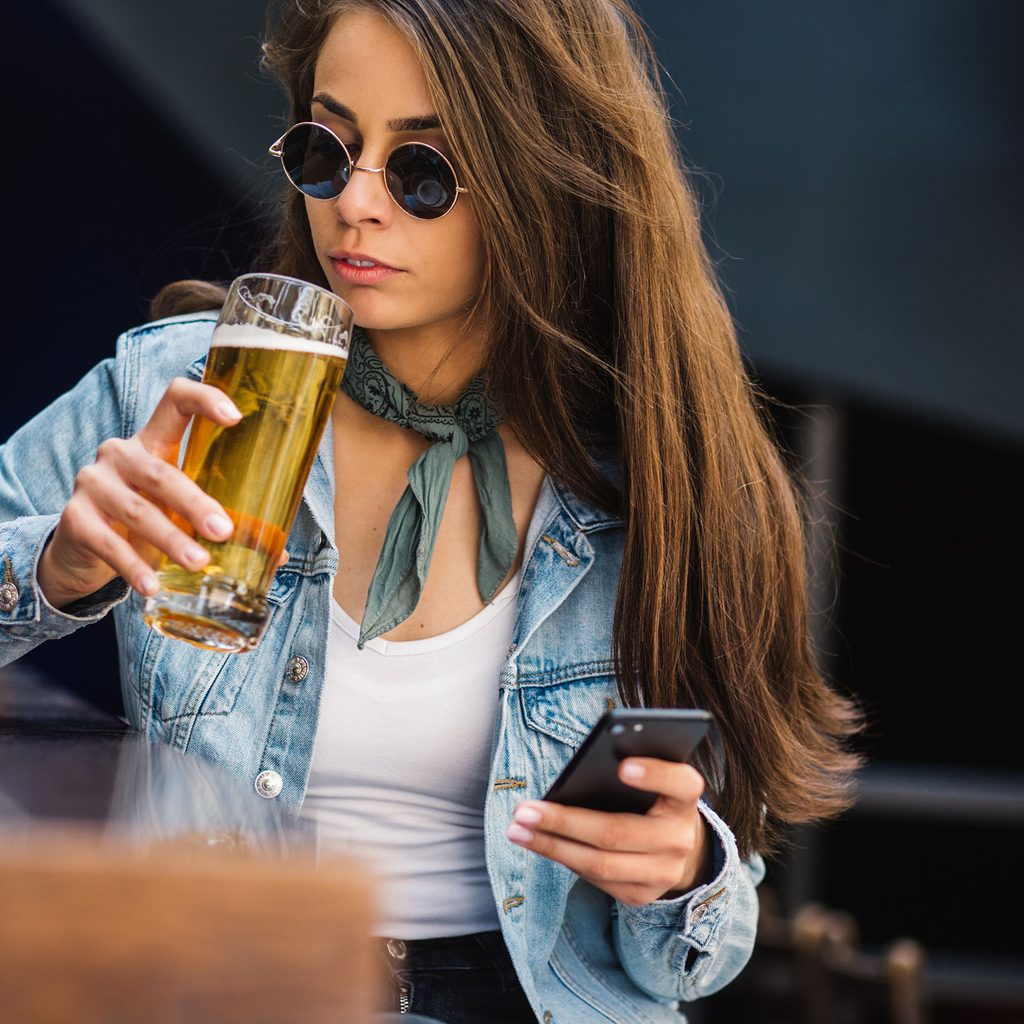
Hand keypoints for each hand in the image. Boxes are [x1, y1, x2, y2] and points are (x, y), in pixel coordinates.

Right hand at [38, 378, 284, 608]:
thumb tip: (278, 554)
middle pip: (161, 472)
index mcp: (154, 441)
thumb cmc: (145, 521)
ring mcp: (94, 483)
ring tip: (198, 563)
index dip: (204, 399)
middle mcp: (121, 454)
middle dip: (194, 503)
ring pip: (137, 510)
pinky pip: (108, 543)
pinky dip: (134, 567)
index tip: (236, 417)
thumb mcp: (179, 513)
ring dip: (170, 540)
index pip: (175, 401)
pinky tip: (153, 586)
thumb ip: (222, 522)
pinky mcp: (74, 519)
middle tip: (223, 530)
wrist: (83, 550)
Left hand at [505, 758, 712, 905]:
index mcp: (685, 800)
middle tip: (524, 810)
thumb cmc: (650, 798)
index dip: (654, 775)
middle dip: (564, 821)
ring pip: (600, 863)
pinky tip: (538, 844)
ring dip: (551, 846)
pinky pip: (596, 879)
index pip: (681, 783)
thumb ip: (626, 770)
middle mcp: (680, 838)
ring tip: (517, 830)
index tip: (623, 766)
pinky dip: (563, 859)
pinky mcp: (642, 894)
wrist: (678, 846)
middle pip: (617, 832)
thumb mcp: (649, 780)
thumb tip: (575, 775)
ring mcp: (663, 872)